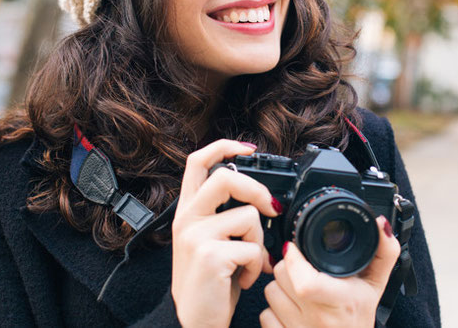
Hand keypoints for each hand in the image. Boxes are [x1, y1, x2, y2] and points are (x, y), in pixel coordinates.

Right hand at [171, 139, 281, 327]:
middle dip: (257, 190)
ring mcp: (195, 236)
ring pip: (248, 216)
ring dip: (259, 241)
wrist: (198, 323)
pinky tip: (245, 278)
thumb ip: (224, 216)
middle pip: (225, 177)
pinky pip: (252, 248)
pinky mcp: (209, 256)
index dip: (223, 146)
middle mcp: (186, 219)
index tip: (248, 149)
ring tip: (250, 261)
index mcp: (187, 212)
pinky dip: (257, 266)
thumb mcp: (211, 242)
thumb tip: (261, 197)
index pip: (197, 162)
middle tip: (271, 208)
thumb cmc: (211, 284)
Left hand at [260, 216, 400, 327]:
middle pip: (281, 275)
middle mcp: (318, 318)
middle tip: (304, 269)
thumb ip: (384, 251)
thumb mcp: (376, 285)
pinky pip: (265, 314)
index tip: (295, 247)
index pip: (306, 283)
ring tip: (300, 290)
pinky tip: (292, 308)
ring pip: (270, 292)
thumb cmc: (358, 316)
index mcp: (341, 302)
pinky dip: (273, 308)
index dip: (294, 260)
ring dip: (280, 286)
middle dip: (288, 266)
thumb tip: (380, 222)